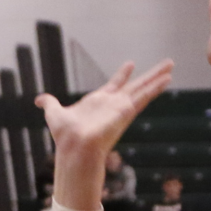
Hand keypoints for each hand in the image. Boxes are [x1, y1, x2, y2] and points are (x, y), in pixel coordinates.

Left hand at [38, 60, 176, 158]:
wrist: (75, 147)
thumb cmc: (65, 134)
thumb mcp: (54, 112)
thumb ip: (49, 103)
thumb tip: (39, 99)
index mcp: (98, 102)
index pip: (114, 85)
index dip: (122, 75)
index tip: (131, 64)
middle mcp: (113, 103)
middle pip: (135, 85)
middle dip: (149, 75)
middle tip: (165, 64)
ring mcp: (122, 106)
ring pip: (143, 88)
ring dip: (157, 77)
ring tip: (171, 66)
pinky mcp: (127, 110)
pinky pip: (144, 96)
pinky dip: (155, 88)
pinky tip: (167, 79)